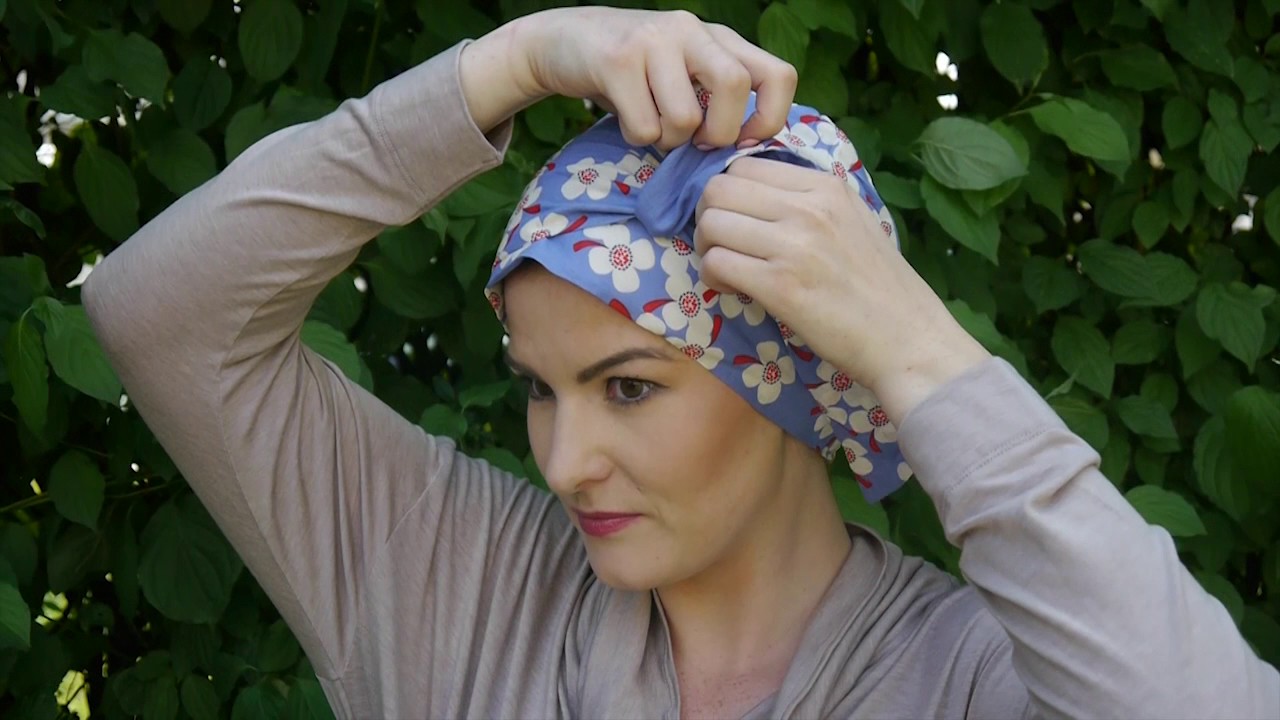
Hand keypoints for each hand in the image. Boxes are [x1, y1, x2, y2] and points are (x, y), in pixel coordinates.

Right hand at [505, 7, 797, 149]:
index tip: (745, 140)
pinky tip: (625, 118)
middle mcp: (691, 30)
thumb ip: (715, 98)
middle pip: (734, 88)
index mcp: (718, 37)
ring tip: (651, 126)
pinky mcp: (617, 60)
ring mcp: (653, 40)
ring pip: (685, 118)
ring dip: (668, 140)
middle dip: (718, 134)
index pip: (778, 75)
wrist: (559, 42)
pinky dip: (636, 137)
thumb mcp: (683, 73)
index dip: (771, 118)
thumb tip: (747, 148)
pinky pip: (643, 127)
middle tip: (695, 143)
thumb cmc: (632, 72)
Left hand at [692, 157, 991, 423]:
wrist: (907, 339)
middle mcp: (808, 207)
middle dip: (707, 218)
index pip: (742, 165)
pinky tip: (733, 290)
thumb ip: (809, 201)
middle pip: (718, 189)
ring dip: (707, 249)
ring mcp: (794, 245)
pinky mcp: (781, 285)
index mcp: (824, 186)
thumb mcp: (853, 221)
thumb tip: (753, 195)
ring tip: (728, 271)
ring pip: (711, 224)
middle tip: (721, 246)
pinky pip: (717, 263)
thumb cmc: (880, 288)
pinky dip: (713, 277)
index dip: (726, 194)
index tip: (735, 220)